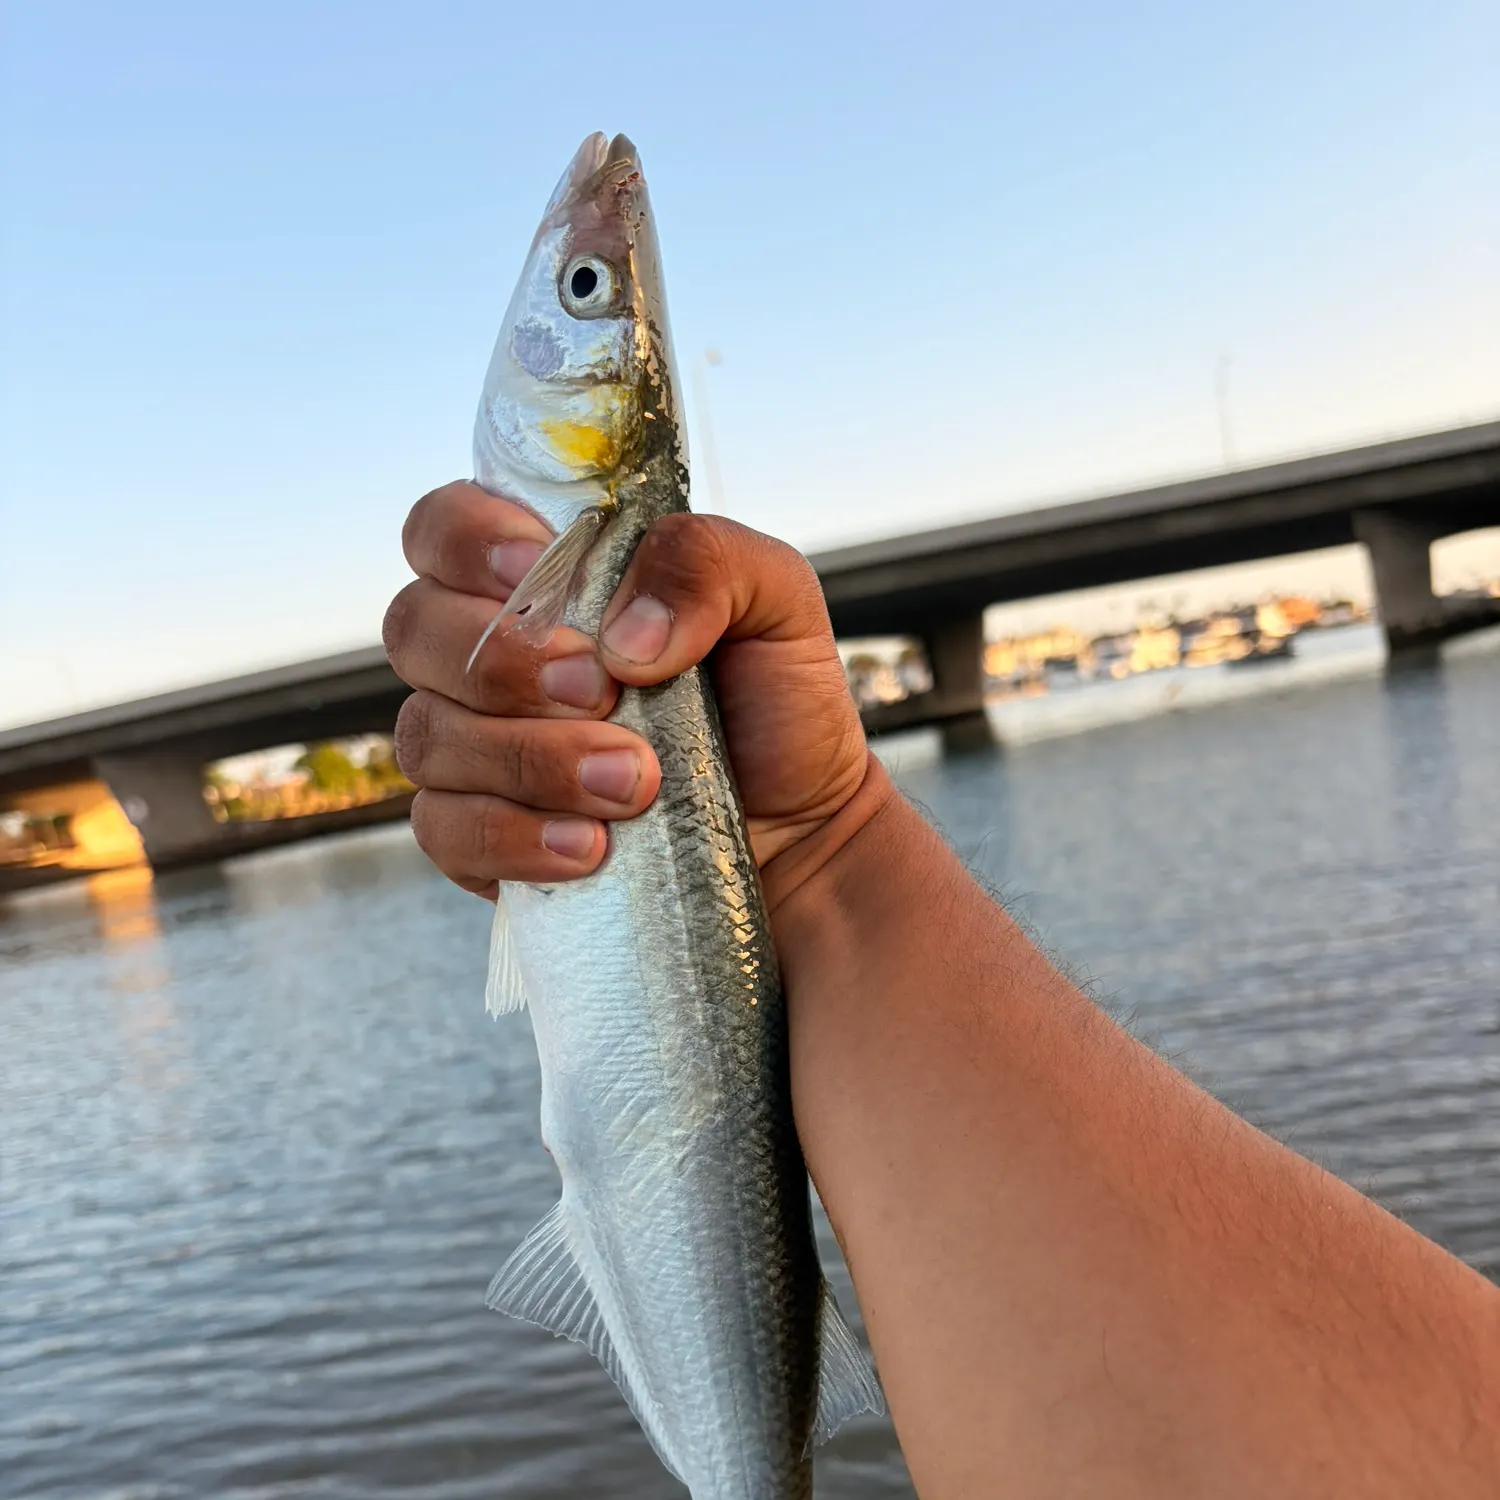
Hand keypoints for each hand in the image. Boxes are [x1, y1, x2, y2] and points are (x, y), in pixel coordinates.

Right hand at [382, 482, 875, 901]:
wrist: (799, 829)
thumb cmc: (771, 700)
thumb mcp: (773, 601)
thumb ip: (705, 563)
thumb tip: (622, 633)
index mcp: (542, 577)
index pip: (442, 526)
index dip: (467, 540)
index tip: (537, 571)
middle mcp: (487, 655)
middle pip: (415, 630)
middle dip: (506, 661)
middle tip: (604, 691)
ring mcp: (473, 748)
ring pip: (429, 737)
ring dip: (533, 759)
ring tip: (635, 782)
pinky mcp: (479, 837)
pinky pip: (446, 832)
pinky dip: (517, 837)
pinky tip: (591, 846)